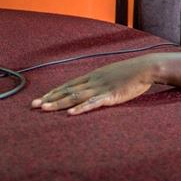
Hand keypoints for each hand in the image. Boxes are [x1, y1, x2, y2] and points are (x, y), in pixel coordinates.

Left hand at [31, 56, 153, 114]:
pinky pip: (93, 103)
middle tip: (33, 105)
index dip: (55, 91)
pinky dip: (81, 108)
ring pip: (76, 97)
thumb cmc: (132, 72)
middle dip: (50, 98)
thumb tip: (95, 87)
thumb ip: (103, 81)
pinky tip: (71, 113)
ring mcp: (101, 88)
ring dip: (59, 103)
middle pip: (68, 90)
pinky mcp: (111, 96)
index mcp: (94, 76)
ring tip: (44, 109)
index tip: (42, 98)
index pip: (70, 84)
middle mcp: (94, 81)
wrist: (146, 67)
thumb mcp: (113, 74)